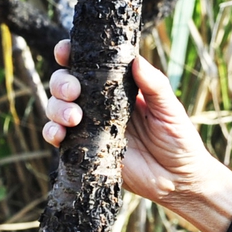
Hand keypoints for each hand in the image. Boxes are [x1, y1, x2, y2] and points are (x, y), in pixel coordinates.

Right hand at [41, 39, 231, 231]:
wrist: (178, 180)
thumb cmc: (179, 140)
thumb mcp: (170, 109)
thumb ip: (155, 85)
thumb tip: (136, 60)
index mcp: (119, 87)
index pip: (89, 64)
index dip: (71, 54)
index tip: (65, 52)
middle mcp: (99, 104)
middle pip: (65, 83)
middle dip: (61, 83)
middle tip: (73, 92)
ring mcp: (90, 127)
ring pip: (57, 108)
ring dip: (57, 108)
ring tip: (74, 118)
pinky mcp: (85, 150)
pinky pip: (58, 138)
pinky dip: (52, 133)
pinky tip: (59, 134)